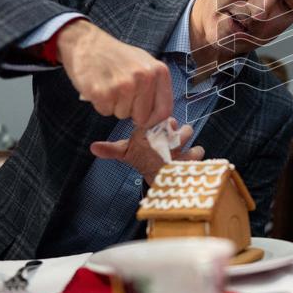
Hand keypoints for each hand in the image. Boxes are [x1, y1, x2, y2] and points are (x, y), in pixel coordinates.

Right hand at [57, 20, 172, 127]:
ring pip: (122, 115)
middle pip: (142, 117)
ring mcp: (123, 85)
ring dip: (114, 105)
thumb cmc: (117, 56)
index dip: (153, 121)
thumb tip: (162, 117)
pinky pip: (105, 111)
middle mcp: (144, 78)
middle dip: (131, 110)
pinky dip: (100, 104)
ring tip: (109, 85)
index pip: (164, 110)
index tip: (144, 119)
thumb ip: (156, 88)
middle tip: (121, 91)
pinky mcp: (102, 92)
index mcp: (159, 71)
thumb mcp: (145, 64)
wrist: (87, 43)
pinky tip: (99, 86)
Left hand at [90, 118, 205, 184]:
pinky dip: (193, 155)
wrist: (160, 175)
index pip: (161, 117)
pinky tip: (183, 163)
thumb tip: (93, 147)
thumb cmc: (144, 160)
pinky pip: (199, 149)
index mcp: (157, 130)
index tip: (153, 132)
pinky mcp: (195, 157)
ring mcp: (185, 144)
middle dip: (172, 133)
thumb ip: (112, 150)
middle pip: (176, 122)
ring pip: (188, 132)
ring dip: (181, 143)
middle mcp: (172, 134)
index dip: (158, 123)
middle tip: (166, 143)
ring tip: (174, 154)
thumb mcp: (127, 154)